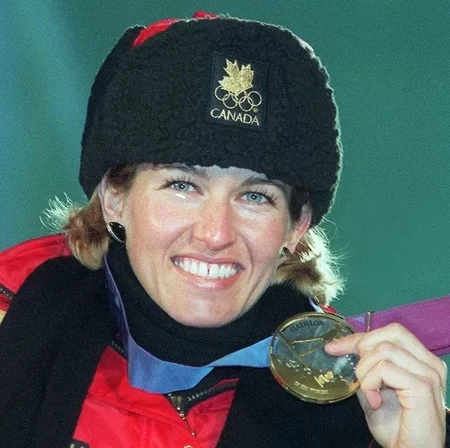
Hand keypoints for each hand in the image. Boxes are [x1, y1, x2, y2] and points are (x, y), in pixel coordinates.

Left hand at [325, 323, 446, 447]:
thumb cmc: (395, 427)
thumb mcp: (374, 389)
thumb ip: (366, 367)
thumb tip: (341, 347)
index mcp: (422, 361)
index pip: (391, 333)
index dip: (359, 337)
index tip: (333, 347)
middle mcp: (430, 363)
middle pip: (391, 333)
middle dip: (364, 348)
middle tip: (358, 375)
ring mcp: (429, 374)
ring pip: (384, 350)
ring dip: (366, 372)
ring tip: (370, 394)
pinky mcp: (422, 386)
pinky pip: (384, 368)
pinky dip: (371, 383)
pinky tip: (376, 402)